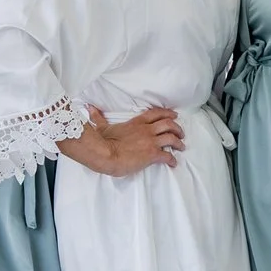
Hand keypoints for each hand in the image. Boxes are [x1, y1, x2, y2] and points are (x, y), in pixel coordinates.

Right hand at [62, 105, 183, 177]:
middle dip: (177, 128)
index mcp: (136, 122)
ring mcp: (150, 142)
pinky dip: (172, 159)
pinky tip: (173, 163)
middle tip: (181, 133)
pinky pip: (167, 156)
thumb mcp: (101, 127)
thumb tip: (89, 108)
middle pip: (168, 124)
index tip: (174, 115)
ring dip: (178, 142)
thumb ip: (98, 117)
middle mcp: (146, 130)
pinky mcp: (152, 154)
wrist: (105, 154)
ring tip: (181, 147)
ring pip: (172, 138)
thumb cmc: (103, 142)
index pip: (156, 113)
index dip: (168, 113)